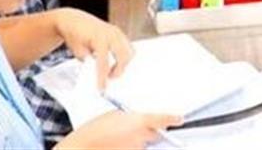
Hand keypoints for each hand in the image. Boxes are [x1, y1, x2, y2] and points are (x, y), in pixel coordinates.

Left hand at [51, 8, 132, 91]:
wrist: (73, 20)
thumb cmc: (74, 34)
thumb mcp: (78, 51)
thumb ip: (88, 62)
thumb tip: (95, 73)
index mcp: (99, 38)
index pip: (104, 62)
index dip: (103, 77)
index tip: (101, 87)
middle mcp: (111, 34)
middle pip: (123, 56)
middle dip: (118, 70)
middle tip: (108, 78)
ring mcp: (117, 32)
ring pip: (129, 51)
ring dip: (123, 63)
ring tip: (112, 70)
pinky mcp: (119, 32)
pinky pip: (127, 46)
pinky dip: (124, 56)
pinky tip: (115, 61)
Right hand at [62, 111, 181, 149]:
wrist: (82, 147)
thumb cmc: (94, 130)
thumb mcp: (114, 115)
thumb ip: (131, 117)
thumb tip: (138, 119)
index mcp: (138, 121)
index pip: (162, 119)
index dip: (172, 119)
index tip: (179, 119)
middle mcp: (141, 136)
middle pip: (155, 135)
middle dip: (150, 132)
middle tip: (135, 130)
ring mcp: (136, 149)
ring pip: (143, 145)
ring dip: (136, 141)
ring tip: (118, 139)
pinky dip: (129, 148)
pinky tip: (117, 145)